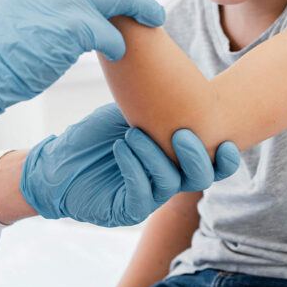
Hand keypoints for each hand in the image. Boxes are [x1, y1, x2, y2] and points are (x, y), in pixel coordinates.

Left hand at [21, 103, 240, 225]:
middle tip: (180, 133)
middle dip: (196, 154)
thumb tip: (183, 76)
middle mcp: (171, 179)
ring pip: (172, 182)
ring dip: (156, 155)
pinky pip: (143, 194)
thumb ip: (161, 105)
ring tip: (133, 133)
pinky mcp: (128, 210)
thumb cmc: (97, 135)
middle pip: (202, 177)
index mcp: (178, 159)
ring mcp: (151, 197)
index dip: (228, 158)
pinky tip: (121, 148)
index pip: (216, 165)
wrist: (58, 161)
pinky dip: (135, 167)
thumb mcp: (133, 111)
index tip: (225, 140)